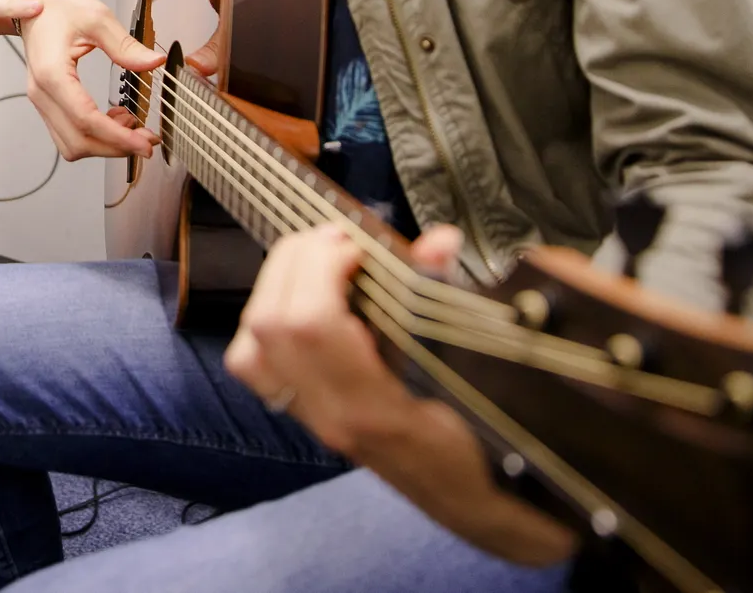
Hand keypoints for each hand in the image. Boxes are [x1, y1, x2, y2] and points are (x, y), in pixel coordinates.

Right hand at [19, 0, 163, 160]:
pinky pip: (66, 131)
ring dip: (102, 144)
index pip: (86, 119)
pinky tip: (115, 117)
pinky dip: (92, 134)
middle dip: (114, 147)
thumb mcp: (98, 17)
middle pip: (77, 141)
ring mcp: (40, 99)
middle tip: (147, 140)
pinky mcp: (46, 100)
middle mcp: (40, 92)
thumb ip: (126, 46)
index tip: (145, 143)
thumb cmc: (60, 4)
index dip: (118, 138)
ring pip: (70, 143)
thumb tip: (154, 62)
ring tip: (132, 126)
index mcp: (52, 73)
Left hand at [224, 224, 576, 566]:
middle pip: (268, 326)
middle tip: (338, 243)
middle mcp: (335, 417)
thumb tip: (438, 243)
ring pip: (250, 349)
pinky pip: (261, 367)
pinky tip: (314, 302)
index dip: (320, 268)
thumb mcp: (494, 373)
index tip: (356, 245)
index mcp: (379, 408)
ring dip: (276, 291)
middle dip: (295, 264)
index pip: (309, 325)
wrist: (488, 509)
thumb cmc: (502, 446)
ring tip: (321, 266)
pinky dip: (272, 321)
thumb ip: (460, 303)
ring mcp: (318, 421)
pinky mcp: (313, 418)